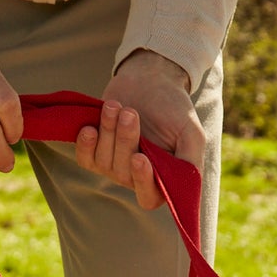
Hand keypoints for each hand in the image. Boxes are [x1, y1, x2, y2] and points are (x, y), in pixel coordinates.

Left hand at [75, 49, 204, 210]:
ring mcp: (115, 165)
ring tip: (116, 106)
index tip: (139, 157)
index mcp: (162, 178)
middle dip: (125, 141)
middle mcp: (137, 176)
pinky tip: (90, 127)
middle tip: (130, 113)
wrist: (151, 79)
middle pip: (123, 174)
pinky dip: (85, 144)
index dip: (142, 182)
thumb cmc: (174, 107)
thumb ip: (190, 162)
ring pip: (104, 162)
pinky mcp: (96, 151)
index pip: (149, 197)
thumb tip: (184, 185)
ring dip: (108, 132)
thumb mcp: (191, 133)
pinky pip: (85, 159)